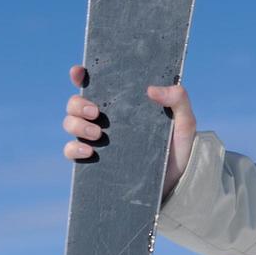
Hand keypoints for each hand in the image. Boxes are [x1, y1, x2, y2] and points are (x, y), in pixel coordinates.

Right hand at [61, 64, 197, 199]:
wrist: (175, 183)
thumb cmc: (179, 148)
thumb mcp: (185, 122)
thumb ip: (178, 100)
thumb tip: (151, 89)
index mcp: (125, 104)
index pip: (97, 84)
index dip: (82, 75)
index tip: (78, 71)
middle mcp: (107, 119)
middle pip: (76, 103)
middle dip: (77, 103)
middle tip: (96, 112)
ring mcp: (98, 139)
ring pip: (70, 124)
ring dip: (76, 125)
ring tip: (97, 134)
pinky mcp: (94, 161)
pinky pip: (70, 151)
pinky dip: (73, 149)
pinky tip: (89, 152)